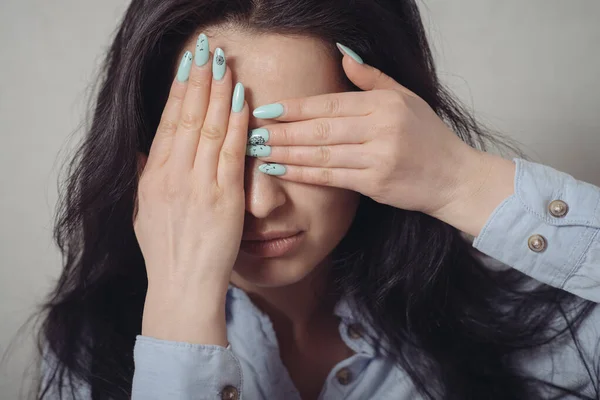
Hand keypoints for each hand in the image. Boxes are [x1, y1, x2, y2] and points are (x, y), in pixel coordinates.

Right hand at [133, 46, 247, 343]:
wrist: (182, 285)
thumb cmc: (164, 251)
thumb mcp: (141, 211)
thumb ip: (143, 177)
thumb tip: (143, 150)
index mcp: (153, 177)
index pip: (166, 122)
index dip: (179, 90)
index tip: (188, 66)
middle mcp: (173, 176)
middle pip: (187, 117)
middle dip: (199, 80)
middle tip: (208, 51)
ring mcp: (199, 185)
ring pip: (208, 128)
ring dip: (219, 94)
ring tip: (226, 66)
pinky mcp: (224, 198)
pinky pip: (230, 152)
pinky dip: (236, 124)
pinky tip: (241, 102)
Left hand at [248, 44, 482, 218]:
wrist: (453, 177)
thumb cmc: (428, 136)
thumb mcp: (406, 98)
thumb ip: (372, 79)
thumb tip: (344, 56)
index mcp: (384, 104)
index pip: (330, 103)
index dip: (295, 108)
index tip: (266, 110)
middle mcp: (380, 129)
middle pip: (320, 129)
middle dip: (282, 132)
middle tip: (253, 133)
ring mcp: (378, 158)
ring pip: (321, 154)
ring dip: (286, 153)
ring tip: (259, 152)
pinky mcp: (375, 184)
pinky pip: (332, 178)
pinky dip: (304, 173)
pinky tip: (282, 170)